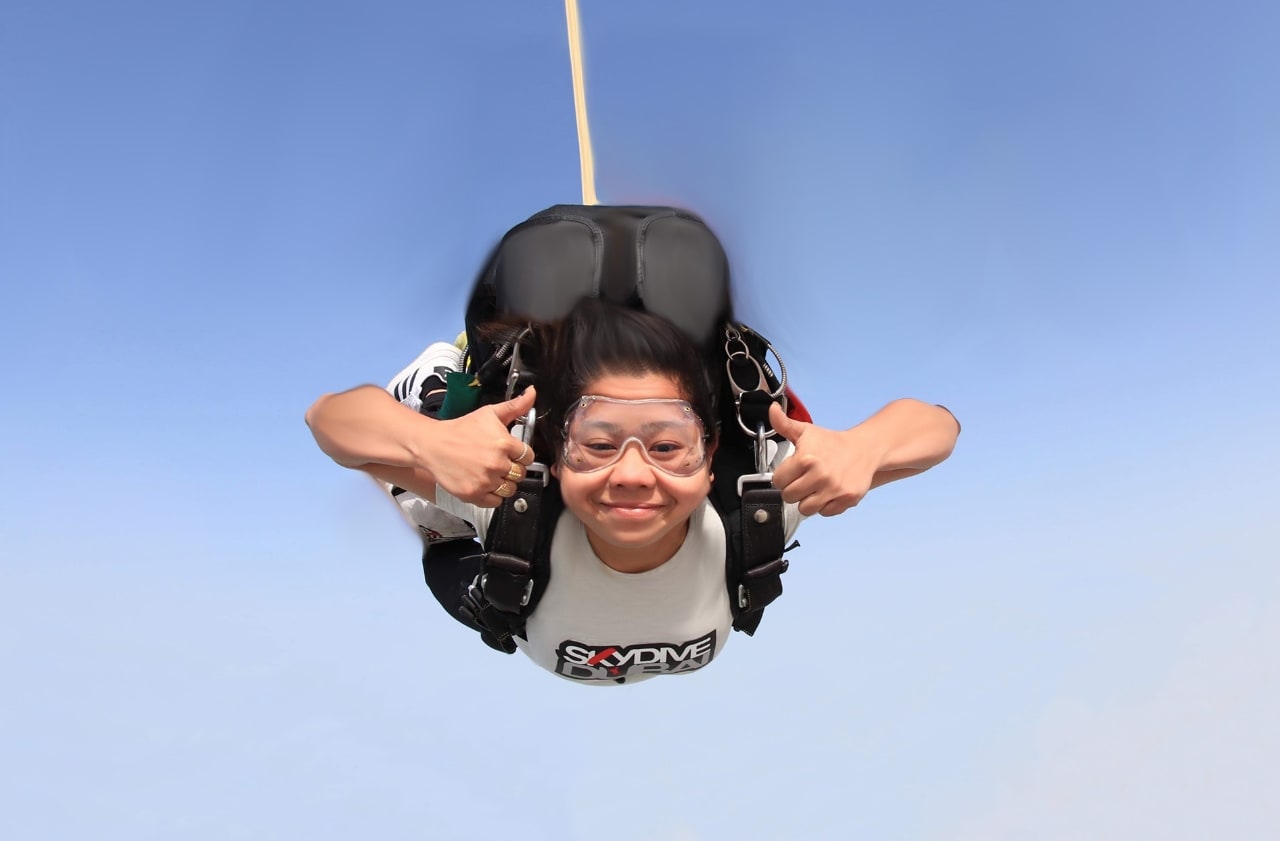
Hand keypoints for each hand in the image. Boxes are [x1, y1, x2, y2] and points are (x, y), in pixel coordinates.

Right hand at [423, 388, 537, 506]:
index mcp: (503, 444)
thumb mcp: (489, 413)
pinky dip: (492, 495)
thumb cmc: (460, 429)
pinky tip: (484, 483)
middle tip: (498, 462)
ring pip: (510, 489)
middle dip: (512, 468)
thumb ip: (515, 406)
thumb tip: (532, 393)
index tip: (511, 453)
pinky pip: (496, 501)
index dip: (521, 455)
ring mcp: (485, 481)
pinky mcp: (474, 494)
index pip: (528, 456)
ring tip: (491, 472)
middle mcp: (496, 464)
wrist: (432, 445)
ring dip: (504, 483)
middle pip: (520, 474)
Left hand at [768, 402, 878, 516]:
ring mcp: (834, 489)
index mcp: (806, 459)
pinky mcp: (847, 499)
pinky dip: (825, 505)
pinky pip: (825, 513)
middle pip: (789, 497)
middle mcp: (821, 475)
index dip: (783, 476)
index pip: (778, 481)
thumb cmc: (833, 443)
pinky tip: (827, 492)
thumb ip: (784, 423)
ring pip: (805, 509)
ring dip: (807, 500)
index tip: (791, 472)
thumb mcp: (806, 431)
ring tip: (814, 487)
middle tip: (803, 479)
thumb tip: (772, 410)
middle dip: (793, 489)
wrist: (865, 449)